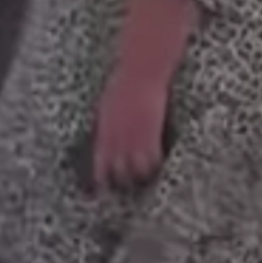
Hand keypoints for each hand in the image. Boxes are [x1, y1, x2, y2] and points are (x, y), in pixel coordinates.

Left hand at [90, 63, 170, 191]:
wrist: (140, 72)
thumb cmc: (124, 83)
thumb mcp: (108, 107)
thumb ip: (107, 126)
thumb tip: (106, 136)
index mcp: (104, 133)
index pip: (100, 165)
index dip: (103, 180)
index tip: (105, 189)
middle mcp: (116, 139)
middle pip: (117, 172)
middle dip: (122, 183)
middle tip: (128, 190)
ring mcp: (133, 137)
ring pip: (135, 170)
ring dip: (140, 177)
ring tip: (146, 183)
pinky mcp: (150, 132)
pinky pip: (153, 158)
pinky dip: (156, 165)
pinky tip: (160, 166)